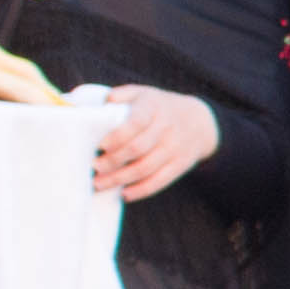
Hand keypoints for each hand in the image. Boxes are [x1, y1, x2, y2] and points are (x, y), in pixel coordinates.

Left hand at [92, 87, 217, 200]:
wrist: (200, 121)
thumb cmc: (159, 107)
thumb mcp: (143, 93)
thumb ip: (119, 95)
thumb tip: (89, 103)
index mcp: (153, 106)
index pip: (135, 123)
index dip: (116, 136)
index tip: (99, 144)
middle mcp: (167, 127)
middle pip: (138, 148)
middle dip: (113, 161)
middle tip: (94, 166)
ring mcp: (175, 147)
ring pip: (146, 168)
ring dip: (120, 178)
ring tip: (99, 184)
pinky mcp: (180, 164)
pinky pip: (160, 181)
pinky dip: (141, 190)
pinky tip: (124, 194)